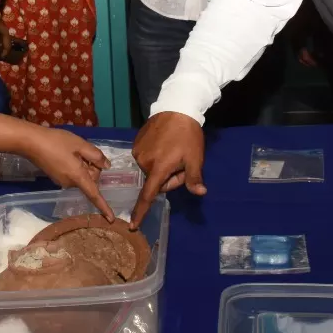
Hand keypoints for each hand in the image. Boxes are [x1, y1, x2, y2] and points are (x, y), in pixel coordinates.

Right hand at [23, 128, 113, 220]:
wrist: (30, 142)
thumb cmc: (56, 142)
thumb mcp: (80, 144)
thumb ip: (96, 156)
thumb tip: (106, 166)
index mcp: (78, 177)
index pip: (94, 194)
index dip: (104, 207)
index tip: (111, 219)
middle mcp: (70, 184)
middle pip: (89, 179)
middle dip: (91, 166)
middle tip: (82, 150)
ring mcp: (62, 181)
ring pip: (81, 175)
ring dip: (82, 164)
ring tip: (71, 149)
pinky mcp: (56, 177)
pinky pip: (72, 174)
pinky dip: (74, 165)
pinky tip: (64, 152)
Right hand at [131, 111, 205, 225]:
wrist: (176, 107)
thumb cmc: (188, 135)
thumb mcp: (195, 158)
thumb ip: (194, 178)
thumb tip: (200, 193)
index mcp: (158, 168)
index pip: (148, 195)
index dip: (140, 212)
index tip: (132, 225)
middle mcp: (144, 162)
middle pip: (155, 181)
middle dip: (167, 177)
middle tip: (181, 163)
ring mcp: (138, 151)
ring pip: (150, 169)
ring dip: (161, 167)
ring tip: (172, 150)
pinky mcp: (136, 143)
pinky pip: (145, 158)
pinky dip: (155, 157)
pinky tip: (164, 144)